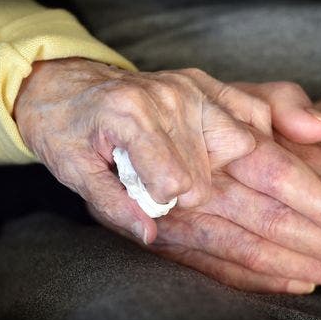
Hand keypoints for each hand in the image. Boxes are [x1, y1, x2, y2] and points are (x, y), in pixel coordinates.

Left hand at [15, 58, 272, 243]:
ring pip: (240, 145)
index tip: (145, 195)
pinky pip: (253, 111)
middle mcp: (169, 96)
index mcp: (131, 115)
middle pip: (206, 174)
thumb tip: (149, 236)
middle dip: (187, 191)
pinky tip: (226, 149)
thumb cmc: (67, 130)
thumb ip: (113, 206)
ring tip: (192, 167)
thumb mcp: (74, 172)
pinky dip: (250, 133)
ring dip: (218, 167)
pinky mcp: (206, 83)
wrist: (67, 85)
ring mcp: (192, 86)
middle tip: (162, 181)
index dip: (161, 201)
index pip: (176, 182)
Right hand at [89, 82, 320, 293]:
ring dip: (294, 266)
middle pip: (268, 217)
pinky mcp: (148, 229)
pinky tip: (289, 284)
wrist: (77, 108)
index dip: (319, 200)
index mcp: (216, 133)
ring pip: (244, 246)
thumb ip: (277, 103)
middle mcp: (195, 173)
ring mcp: (170, 208)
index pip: (278, 173)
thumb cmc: (158, 98)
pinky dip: (251, 277)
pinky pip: (209, 263)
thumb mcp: (221, 86)